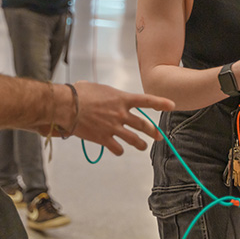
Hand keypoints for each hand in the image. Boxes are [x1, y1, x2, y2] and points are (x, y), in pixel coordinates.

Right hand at [42, 82, 174, 155]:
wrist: (67, 106)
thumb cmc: (80, 93)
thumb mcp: (98, 88)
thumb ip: (107, 94)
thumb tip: (102, 97)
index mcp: (122, 98)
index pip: (146, 100)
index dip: (161, 103)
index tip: (172, 105)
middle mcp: (121, 114)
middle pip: (143, 125)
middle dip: (153, 132)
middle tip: (158, 136)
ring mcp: (114, 127)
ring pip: (134, 140)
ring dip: (140, 145)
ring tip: (143, 147)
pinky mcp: (104, 138)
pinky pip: (117, 148)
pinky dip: (118, 150)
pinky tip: (117, 150)